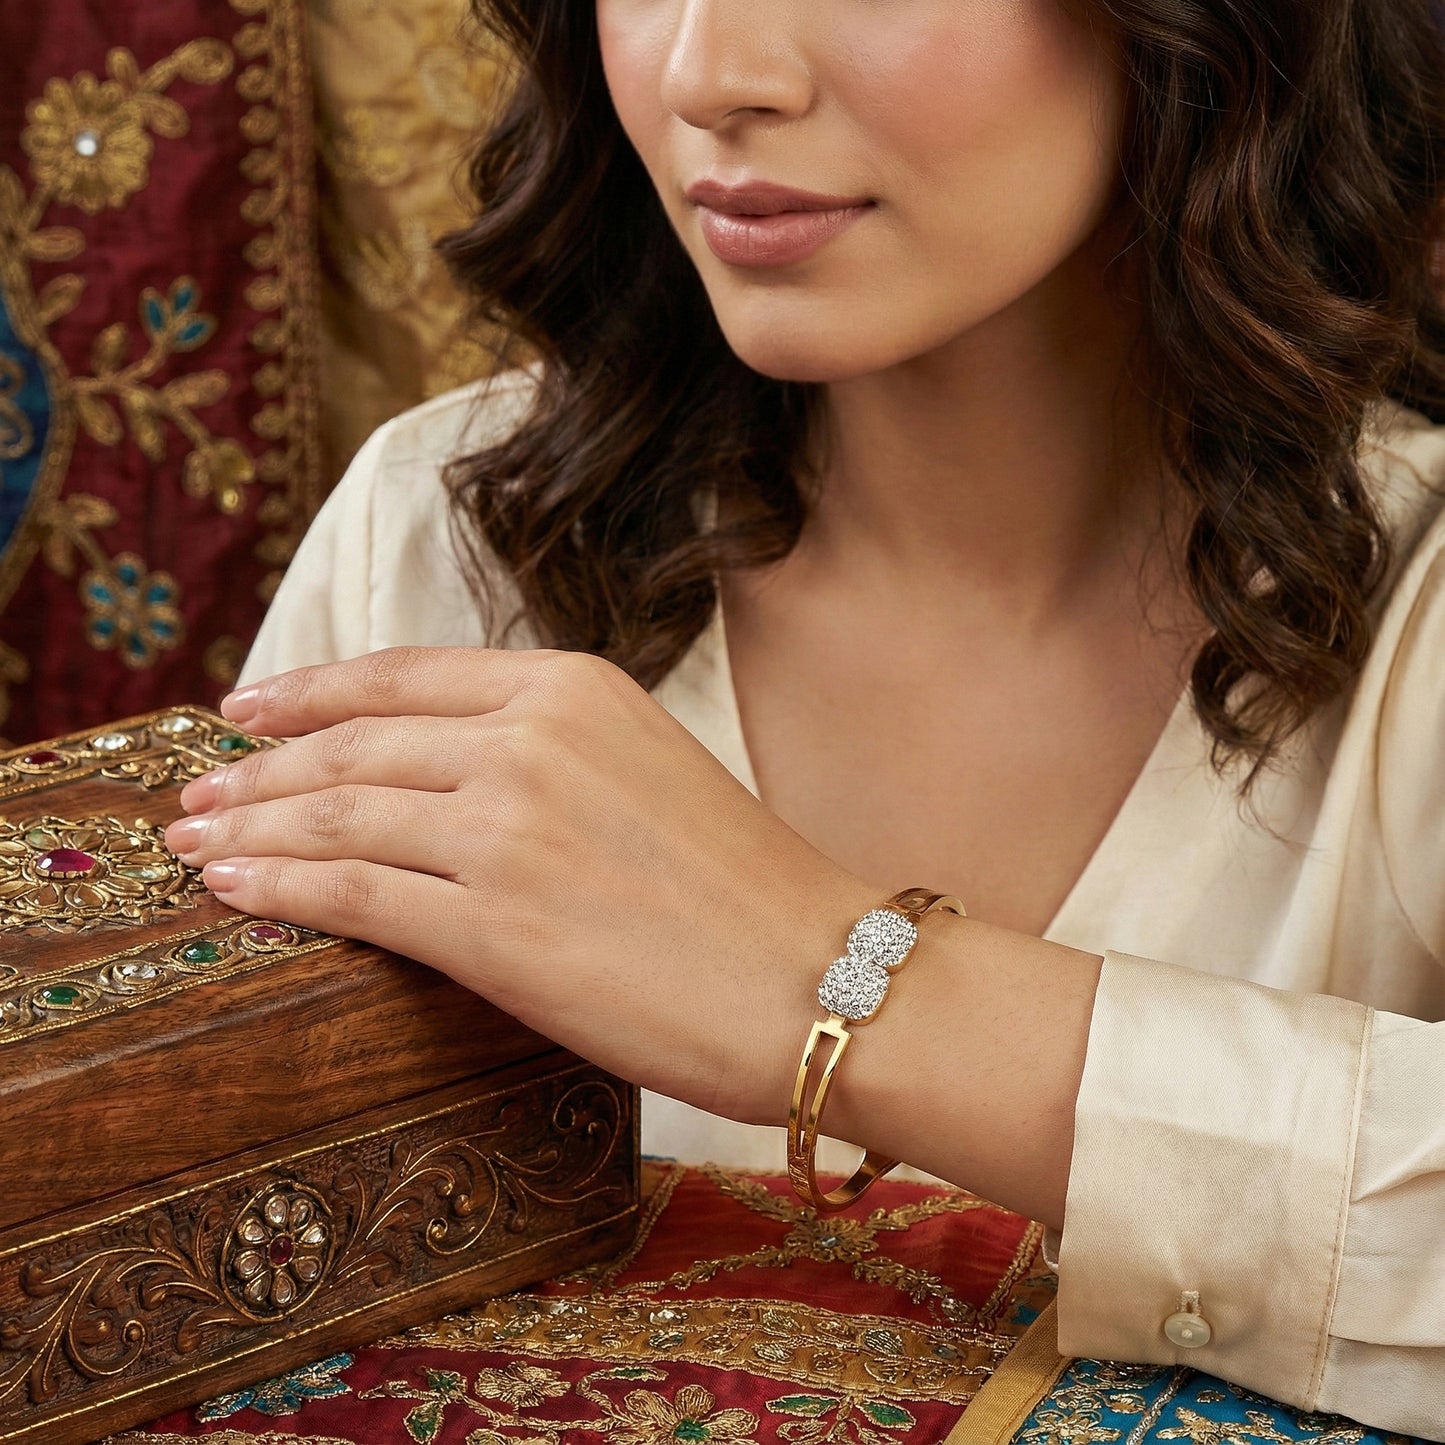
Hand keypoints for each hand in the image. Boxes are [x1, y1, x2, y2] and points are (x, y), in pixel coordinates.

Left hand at [164, 646, 878, 1125]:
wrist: (821, 978)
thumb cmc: (747, 890)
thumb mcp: (646, 769)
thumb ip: (547, 752)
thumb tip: (441, 772)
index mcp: (573, 688)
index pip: (403, 674)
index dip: (309, 689)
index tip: (247, 710)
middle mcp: (532, 740)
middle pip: (356, 742)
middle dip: (260, 769)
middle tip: (199, 792)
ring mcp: (510, 829)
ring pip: (341, 812)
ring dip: (251, 828)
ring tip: (196, 844)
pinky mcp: (496, 925)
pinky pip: (354, 892)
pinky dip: (281, 886)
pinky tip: (235, 890)